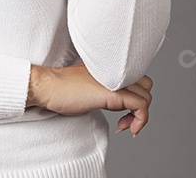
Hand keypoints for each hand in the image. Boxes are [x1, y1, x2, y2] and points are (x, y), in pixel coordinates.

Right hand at [29, 62, 153, 135]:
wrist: (49, 87)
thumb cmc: (63, 88)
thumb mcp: (91, 85)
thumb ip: (106, 87)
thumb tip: (116, 102)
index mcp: (112, 67)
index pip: (137, 78)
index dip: (134, 96)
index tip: (123, 113)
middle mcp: (117, 71)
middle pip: (146, 86)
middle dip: (139, 106)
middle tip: (124, 120)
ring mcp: (117, 81)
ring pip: (146, 97)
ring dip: (139, 117)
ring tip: (123, 126)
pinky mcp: (115, 93)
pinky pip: (141, 107)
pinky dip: (139, 121)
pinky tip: (124, 128)